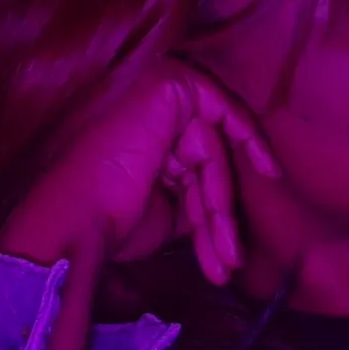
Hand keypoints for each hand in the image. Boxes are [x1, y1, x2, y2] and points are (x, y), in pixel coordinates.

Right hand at [0, 57, 279, 283]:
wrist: (80, 220)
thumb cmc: (113, 224)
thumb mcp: (168, 214)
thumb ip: (198, 196)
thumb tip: (232, 211)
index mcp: (145, 144)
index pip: (196, 172)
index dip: (217, 212)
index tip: (234, 252)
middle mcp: (152, 118)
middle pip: (207, 164)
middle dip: (219, 217)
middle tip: (228, 263)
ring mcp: (158, 98)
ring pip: (214, 153)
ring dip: (220, 207)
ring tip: (224, 255)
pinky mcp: (170, 86)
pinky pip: (222, 110)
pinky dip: (247, 136)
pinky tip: (268, 169)